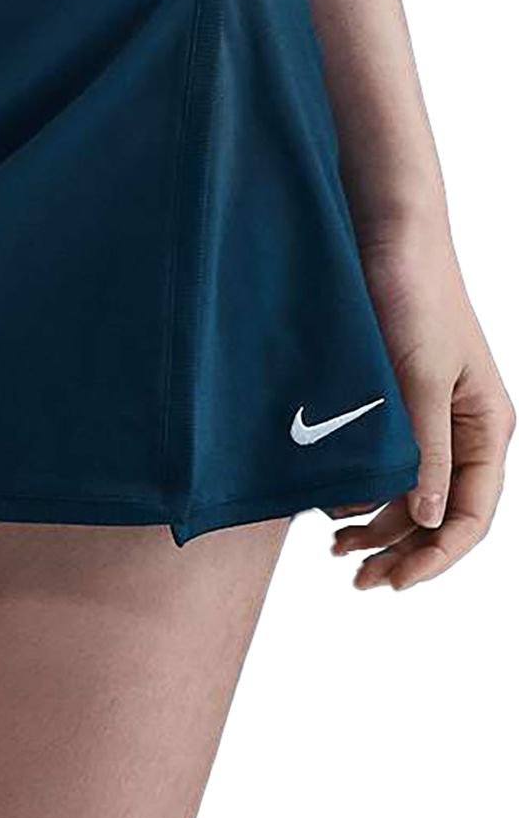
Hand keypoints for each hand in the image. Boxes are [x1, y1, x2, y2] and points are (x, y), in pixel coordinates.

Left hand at [330, 219, 512, 588]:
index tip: (392, 582)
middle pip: (439, 514)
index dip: (435, 556)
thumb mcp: (418, 379)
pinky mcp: (393, 405)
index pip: (471, 515)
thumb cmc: (412, 297)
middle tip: (356, 580)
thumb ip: (423, 450)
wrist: (384, 235)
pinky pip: (386, 465)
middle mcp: (463, 430)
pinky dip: (362, 491)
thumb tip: (427, 519)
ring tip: (335, 548)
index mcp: (486, 427)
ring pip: (409, 494)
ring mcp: (428, 419)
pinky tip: (330, 504)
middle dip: (401, 550)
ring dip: (377, 526)